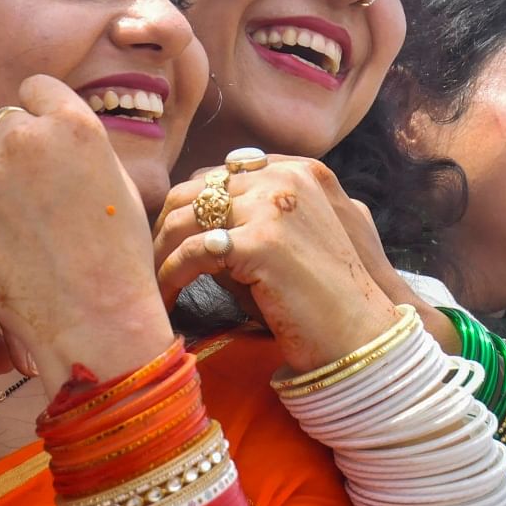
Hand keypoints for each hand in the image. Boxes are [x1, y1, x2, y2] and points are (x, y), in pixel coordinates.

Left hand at [0, 75, 173, 395]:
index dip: (38, 112)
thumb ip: (80, 147)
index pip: (35, 89)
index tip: (43, 138)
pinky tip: (4, 245)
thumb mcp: (117, 183)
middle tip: (35, 194)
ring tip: (22, 226)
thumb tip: (58, 133)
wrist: (95, 316)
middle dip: (15, 151)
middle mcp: (26, 138)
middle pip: (4, 124)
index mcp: (73, 125)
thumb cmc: (119, 257)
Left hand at [153, 155, 398, 373]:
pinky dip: (170, 275)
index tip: (166, 240)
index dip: (185, 207)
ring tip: (150, 282)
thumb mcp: (280, 241)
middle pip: (194, 190)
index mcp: (294, 170)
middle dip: (164, 227)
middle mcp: (284, 178)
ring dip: (160, 253)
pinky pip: (192, 251)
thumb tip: (177, 221)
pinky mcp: (261, 241)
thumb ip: (240, 219)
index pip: (215, 175)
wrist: (357, 334)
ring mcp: (273, 206)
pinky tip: (167, 296)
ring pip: (186, 218)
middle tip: (148, 262)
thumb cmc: (315, 297)